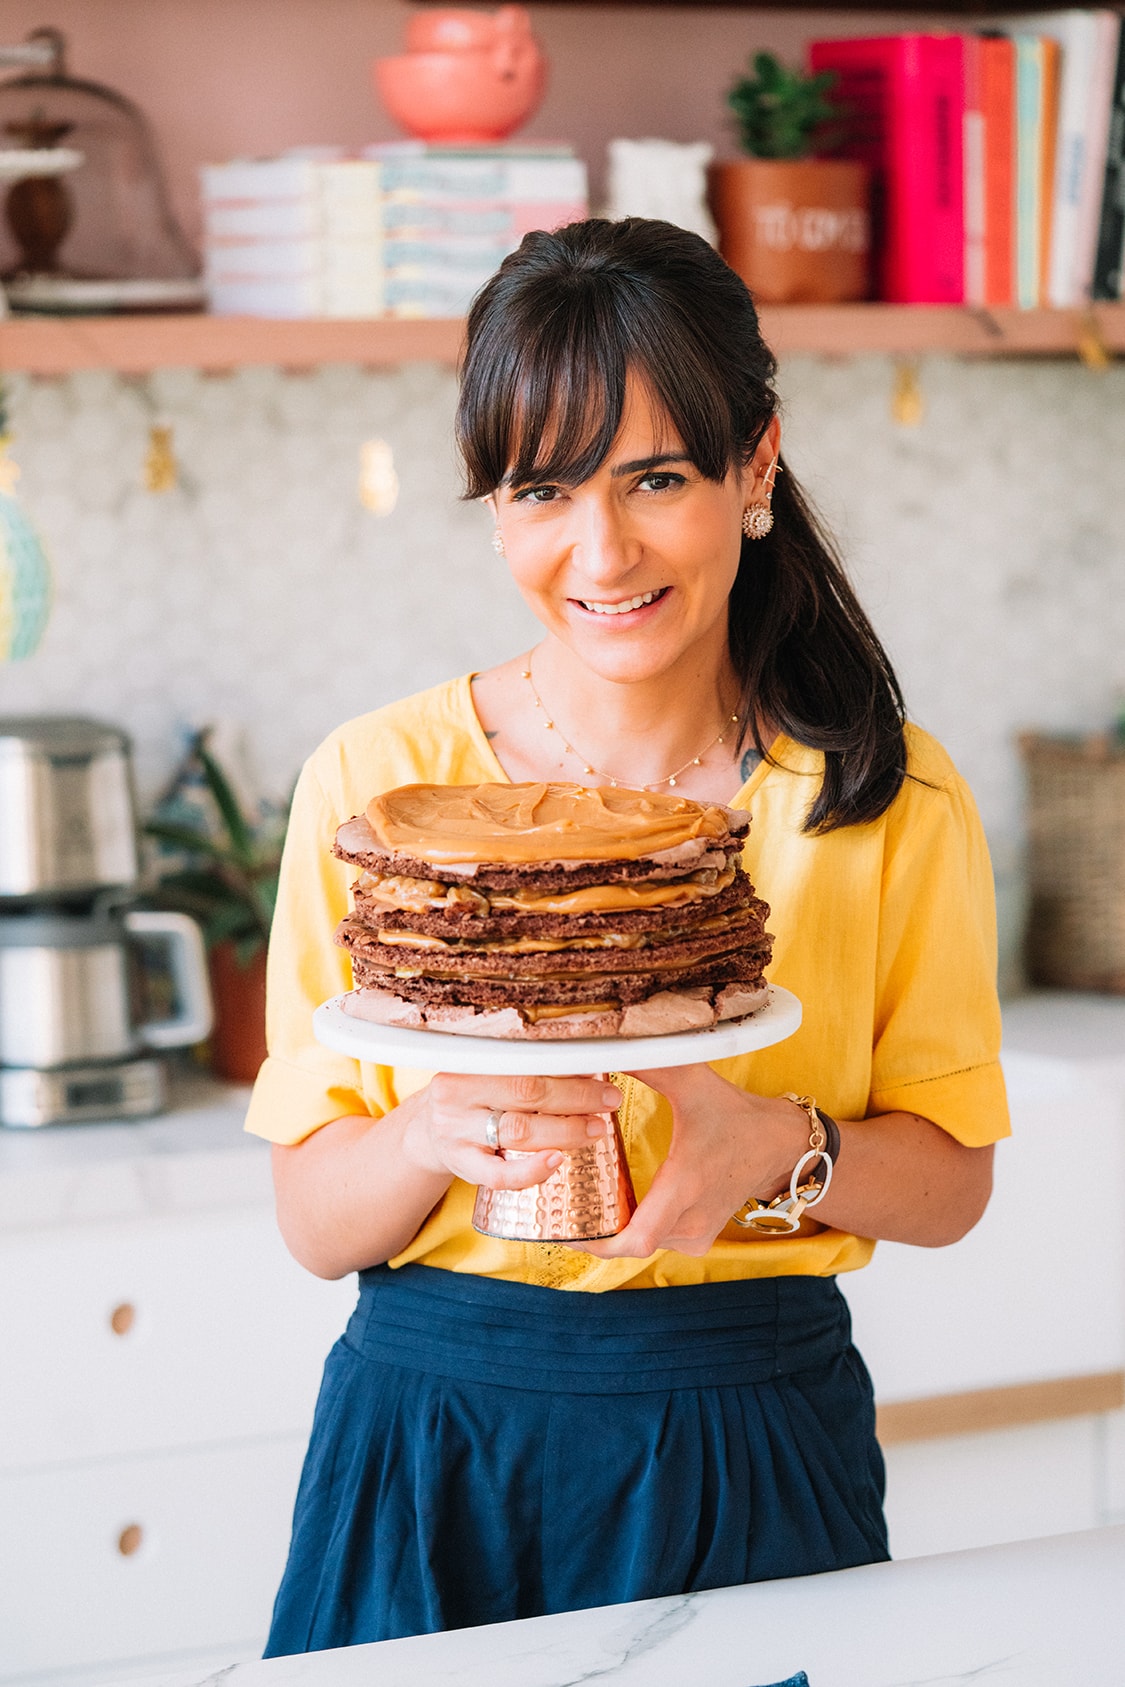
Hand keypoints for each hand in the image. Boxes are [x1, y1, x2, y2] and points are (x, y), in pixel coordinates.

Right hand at [403, 1071, 622, 1191]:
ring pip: (519, 1131)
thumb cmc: (474, 1097)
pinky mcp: (462, 1166)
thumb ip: (526, 1066)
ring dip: (566, 1131)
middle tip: (610, 1099)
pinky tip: (558, 1161)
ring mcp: (457, 1132)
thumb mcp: (488, 1072)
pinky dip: (532, 1170)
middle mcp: (456, 1094)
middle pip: (526, 1092)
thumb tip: (589, 1057)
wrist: (429, 1132)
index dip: (567, 1065)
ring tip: (597, 1128)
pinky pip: (499, 1175)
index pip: (525, 1059)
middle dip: (577, 1096)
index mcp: (467, 1060)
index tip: (601, 1066)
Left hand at [575, 1065, 804, 1259]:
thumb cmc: (734, 1114)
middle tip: (562, 1207)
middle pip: (629, 1244)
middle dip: (595, 1231)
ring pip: (641, 1243)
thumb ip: (648, 1064)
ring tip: (583, 1201)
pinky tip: (618, 1207)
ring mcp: (697, 1234)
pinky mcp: (699, 1239)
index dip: (598, 1242)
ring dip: (615, 1228)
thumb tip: (603, 1047)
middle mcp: (691, 1218)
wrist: (778, 1144)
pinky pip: (658, 1242)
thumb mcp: (692, 1081)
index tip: (565, 1229)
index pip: (636, 1238)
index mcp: (685, 1184)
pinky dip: (636, 1229)